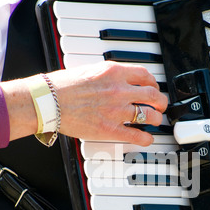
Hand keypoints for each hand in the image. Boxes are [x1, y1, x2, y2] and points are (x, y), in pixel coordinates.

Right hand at [1, 61, 167, 145]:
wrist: (48, 101)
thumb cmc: (63, 86)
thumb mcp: (90, 70)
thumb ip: (109, 75)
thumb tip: (120, 79)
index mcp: (114, 72)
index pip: (145, 75)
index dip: (153, 82)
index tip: (153, 87)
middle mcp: (119, 90)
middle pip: (153, 95)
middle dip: (160, 102)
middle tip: (160, 106)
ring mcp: (116, 110)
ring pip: (150, 115)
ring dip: (156, 119)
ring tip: (155, 121)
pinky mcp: (110, 129)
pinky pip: (137, 135)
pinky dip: (146, 139)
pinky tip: (146, 139)